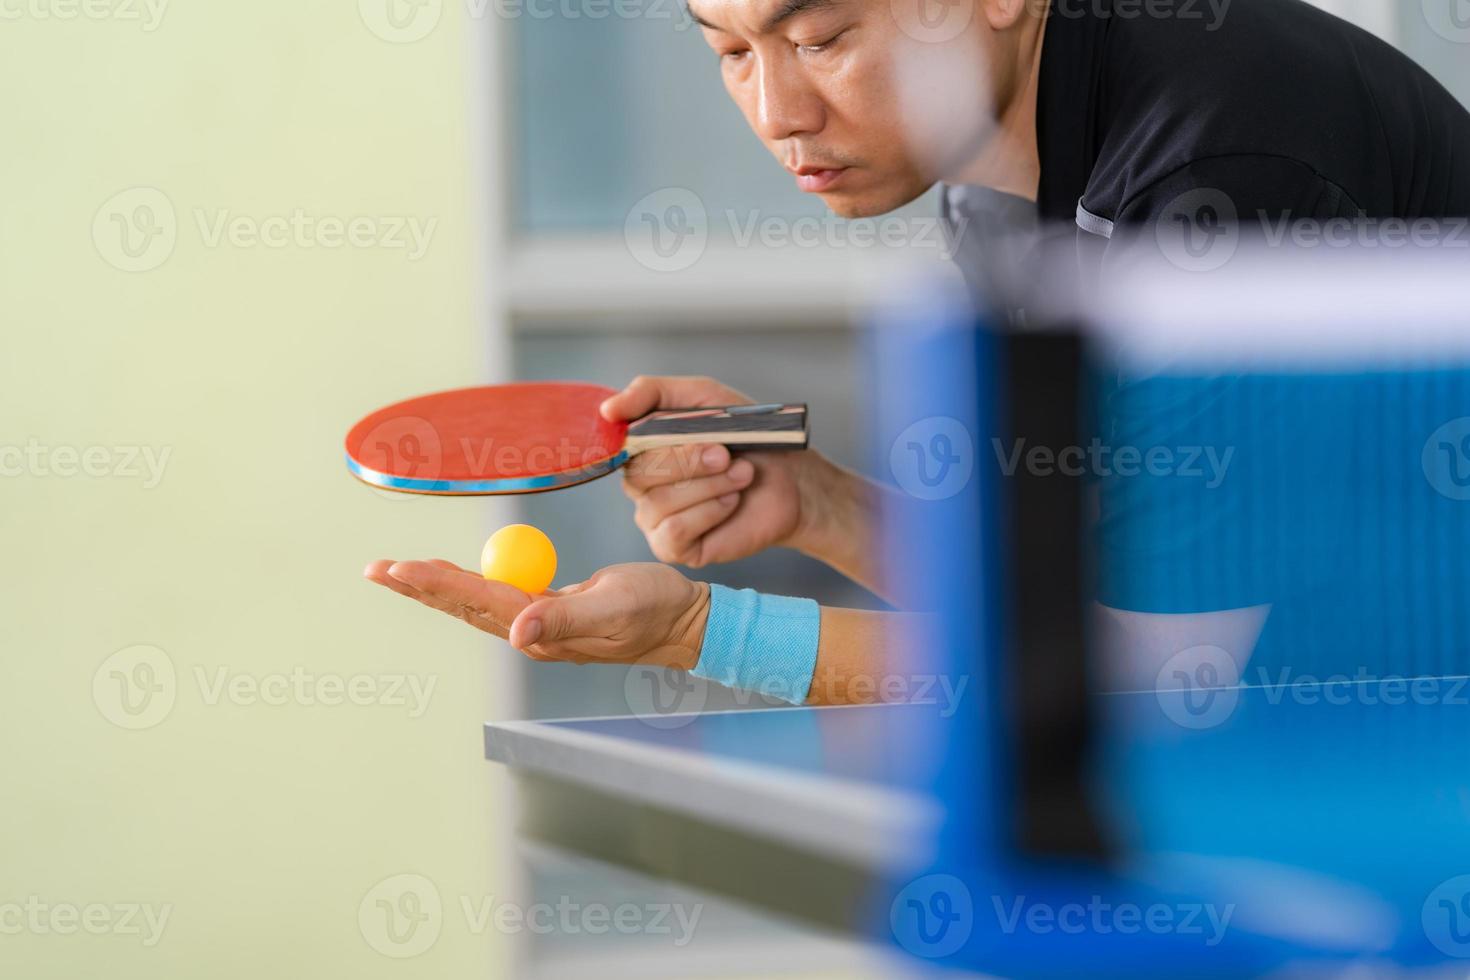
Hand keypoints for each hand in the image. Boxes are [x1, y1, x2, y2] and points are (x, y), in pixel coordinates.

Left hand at [363, 559, 709, 670]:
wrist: (684, 621)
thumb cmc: (656, 610)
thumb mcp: (614, 607)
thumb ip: (565, 616)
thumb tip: (517, 632)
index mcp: (542, 631)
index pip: (477, 601)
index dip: (436, 583)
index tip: (398, 567)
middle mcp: (532, 632)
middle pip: (462, 607)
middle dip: (417, 588)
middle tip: (375, 569)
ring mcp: (539, 624)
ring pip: (473, 603)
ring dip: (434, 586)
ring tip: (399, 572)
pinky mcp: (549, 612)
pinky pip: (496, 596)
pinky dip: (466, 584)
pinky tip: (450, 576)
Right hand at [602, 375, 833, 568]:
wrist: (791, 480)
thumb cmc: (747, 438)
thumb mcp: (703, 397)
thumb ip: (651, 393)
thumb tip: (607, 410)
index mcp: (641, 448)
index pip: (618, 444)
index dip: (638, 436)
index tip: (668, 430)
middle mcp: (641, 485)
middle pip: (639, 474)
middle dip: (688, 461)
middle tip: (726, 454)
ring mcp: (654, 518)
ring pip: (659, 503)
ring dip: (708, 485)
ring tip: (741, 475)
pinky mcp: (673, 547)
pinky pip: (675, 530)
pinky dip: (709, 511)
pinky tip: (731, 502)